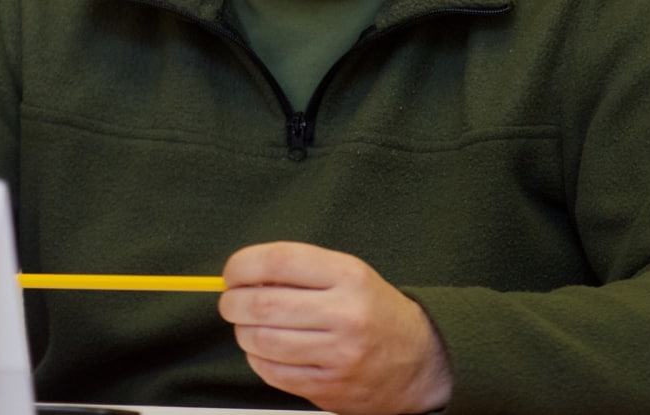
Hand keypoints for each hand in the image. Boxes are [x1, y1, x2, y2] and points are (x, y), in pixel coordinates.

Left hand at [218, 241, 452, 414]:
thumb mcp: (349, 274)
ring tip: (248, 325)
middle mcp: (345, 314)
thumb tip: (245, 274)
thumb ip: (301, 269)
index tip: (232, 271)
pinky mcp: (328, 388)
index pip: (280, 261)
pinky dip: (257, 359)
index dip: (243, 265)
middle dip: (233, 302)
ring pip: (262, 340)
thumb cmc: (375, 311)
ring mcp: (337, 355)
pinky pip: (272, 372)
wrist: (419, 361)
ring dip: (243, 331)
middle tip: (230, 301)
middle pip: (264, 304)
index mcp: (349, 276)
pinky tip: (264, 349)